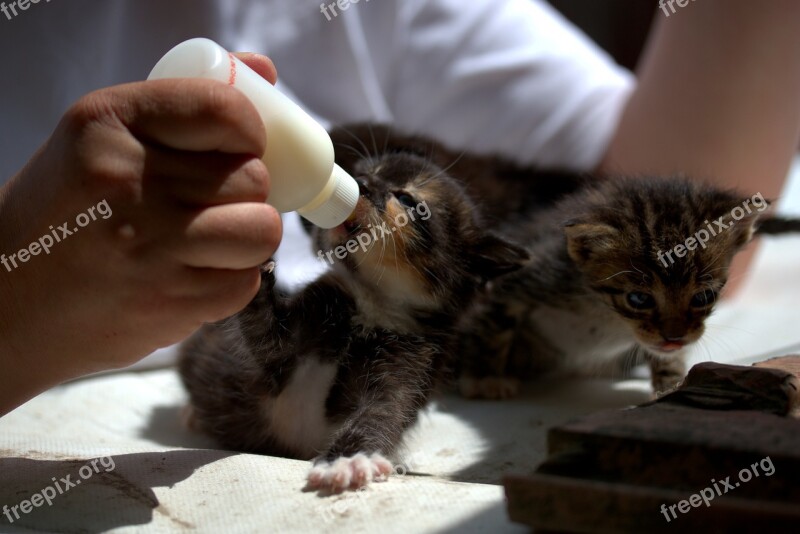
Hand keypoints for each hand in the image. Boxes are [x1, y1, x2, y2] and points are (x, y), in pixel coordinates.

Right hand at [0, 54, 280, 414]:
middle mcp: (128, 181)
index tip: (241, 146)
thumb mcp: (103, 139)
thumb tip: (265, 70)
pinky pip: (247, 283)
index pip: (225, 110)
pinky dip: (231, 280)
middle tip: (211, 202)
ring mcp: (150, 246)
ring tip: (210, 239)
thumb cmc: (68, 212)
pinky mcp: (168, 302)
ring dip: (247, 237)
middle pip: (253, 177)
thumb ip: (185, 102)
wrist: (10, 299)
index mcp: (108, 123)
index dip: (250, 131)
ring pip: (262, 230)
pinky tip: (192, 274)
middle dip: (245, 191)